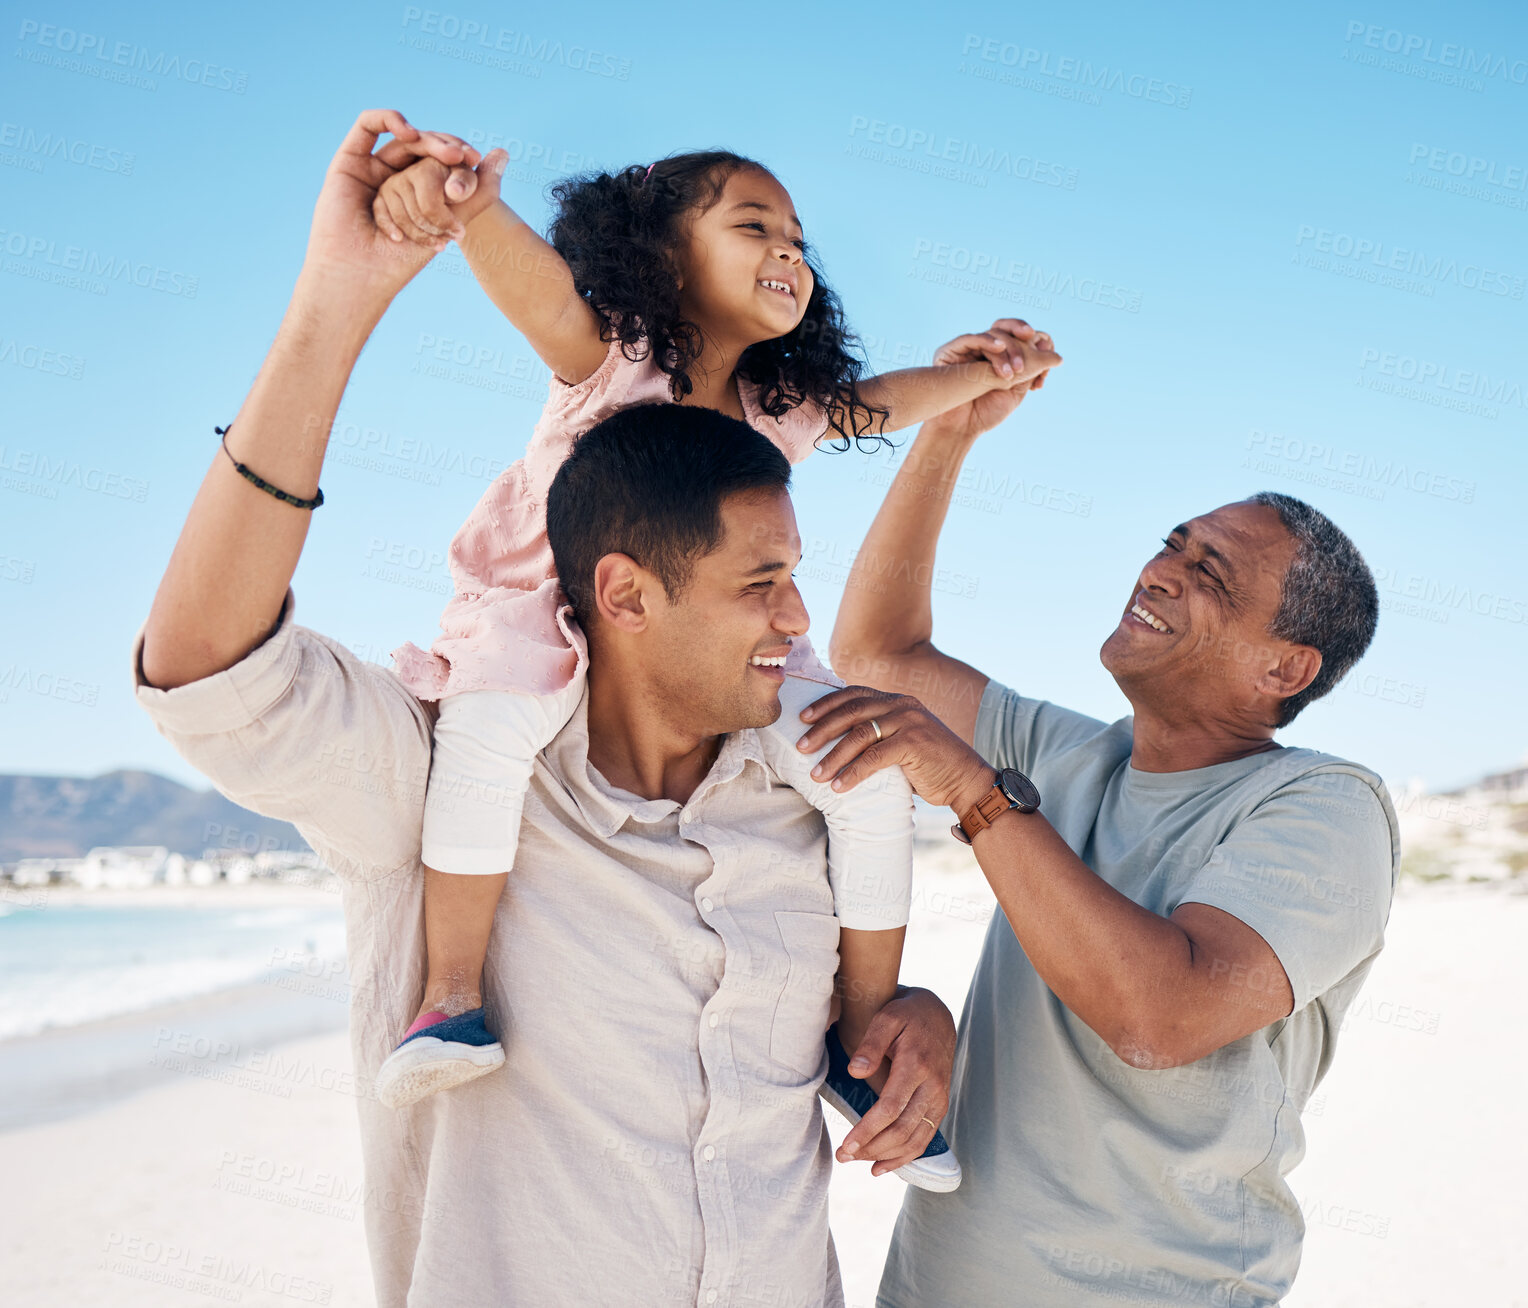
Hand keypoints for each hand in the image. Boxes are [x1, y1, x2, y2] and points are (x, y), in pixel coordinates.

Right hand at [300, 109, 484, 300]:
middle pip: (425, 145)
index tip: (475, 160)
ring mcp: (371, 166)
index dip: (458, 151)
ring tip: (449, 157)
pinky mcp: (348, 160)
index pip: (441, 156)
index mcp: (418, 189)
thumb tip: (505, 153)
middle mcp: (395, 174)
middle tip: (462, 157)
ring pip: (405, 140)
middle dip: (446, 148)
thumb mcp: (453, 221)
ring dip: (428, 142)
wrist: (364, 274)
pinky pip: (368, 124)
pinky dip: (390, 119)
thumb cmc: (404, 258)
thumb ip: (479, 191)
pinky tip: (412, 134)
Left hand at [795, 685, 993, 815]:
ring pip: (859, 734)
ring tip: (815, 775)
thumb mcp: (900, 741)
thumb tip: (836, 742)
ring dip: (833, 756)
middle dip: (822, 729)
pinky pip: (874, 757)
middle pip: (851, 710)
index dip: (826, 703)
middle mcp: (902, 705)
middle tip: (801, 746)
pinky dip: (853, 773)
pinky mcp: (914, 743)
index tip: (803, 717)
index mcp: (897, 700)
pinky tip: (839, 786)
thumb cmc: (929, 765)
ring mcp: (909, 721)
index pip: (854, 693)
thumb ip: (877, 735)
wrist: (966, 779)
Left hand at [835, 987, 956, 1175]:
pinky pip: (924, 1138)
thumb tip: (855, 1071)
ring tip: (856, 1161)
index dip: (868, 1130)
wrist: (937, 1015)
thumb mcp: (886, 1018)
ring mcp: (940, 1099)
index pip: (891, 1108)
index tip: (846, 1144)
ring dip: (885, 1156)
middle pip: (902, 1129)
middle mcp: (933, 1087)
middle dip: (871, 1148)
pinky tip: (881, 1167)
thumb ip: (870, 1043)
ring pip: (914, 1139)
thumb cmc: (906, 1015)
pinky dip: (904, 1157)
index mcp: (917, 1065)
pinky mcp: (940, 1106)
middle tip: (843, 1156)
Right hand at [929, 318, 1060, 442]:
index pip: (1021, 338)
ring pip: (993, 334)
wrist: (960, 428)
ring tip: (1009, 375)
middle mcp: (985, 349)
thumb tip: (1057, 357)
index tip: (1049, 363)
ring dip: (1007, 350)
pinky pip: (970, 338)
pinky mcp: (950, 351)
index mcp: (1002, 357)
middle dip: (1023, 334)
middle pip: (1007, 327)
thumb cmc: (985, 413)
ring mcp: (968, 349)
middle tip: (1032, 350)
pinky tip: (998, 349)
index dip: (1038, 344)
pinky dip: (986, 341)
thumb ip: (1033, 371)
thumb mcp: (1016, 391)